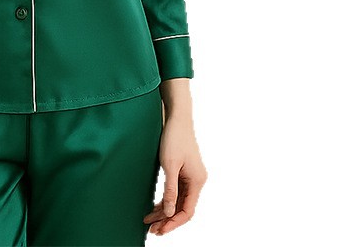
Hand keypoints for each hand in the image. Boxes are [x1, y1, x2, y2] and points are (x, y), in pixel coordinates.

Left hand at [143, 115, 206, 235]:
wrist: (177, 117)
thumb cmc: (174, 138)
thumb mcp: (169, 165)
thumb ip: (170, 190)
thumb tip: (169, 212)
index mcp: (197, 181)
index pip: (187, 211)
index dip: (174, 222)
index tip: (160, 229)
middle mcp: (196, 181)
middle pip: (182, 208)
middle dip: (167, 220)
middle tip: (152, 229)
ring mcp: (190, 177)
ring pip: (178, 201)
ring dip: (165, 211)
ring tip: (150, 221)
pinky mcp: (183, 171)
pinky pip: (176, 191)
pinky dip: (166, 200)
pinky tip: (155, 206)